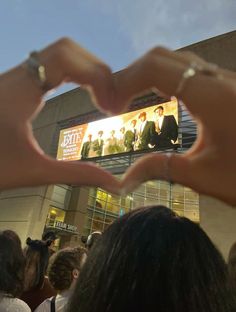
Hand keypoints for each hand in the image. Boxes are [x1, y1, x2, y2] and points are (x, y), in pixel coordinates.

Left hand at [0, 38, 123, 192]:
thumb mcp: (33, 172)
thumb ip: (77, 174)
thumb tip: (115, 183)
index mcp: (19, 92)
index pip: (65, 59)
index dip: (96, 76)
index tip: (109, 107)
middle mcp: (16, 77)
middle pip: (66, 50)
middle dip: (96, 71)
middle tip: (110, 102)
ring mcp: (15, 78)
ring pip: (59, 54)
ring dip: (86, 71)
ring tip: (101, 98)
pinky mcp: (16, 84)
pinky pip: (50, 65)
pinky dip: (74, 74)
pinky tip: (83, 94)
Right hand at [116, 47, 235, 204]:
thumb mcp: (203, 177)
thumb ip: (160, 169)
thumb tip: (122, 180)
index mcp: (212, 98)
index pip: (156, 68)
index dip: (125, 81)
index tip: (111, 107)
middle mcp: (218, 80)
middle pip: (163, 56)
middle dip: (131, 75)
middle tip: (114, 103)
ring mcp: (224, 80)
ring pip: (176, 60)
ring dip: (146, 75)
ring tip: (128, 99)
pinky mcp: (226, 87)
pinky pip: (189, 69)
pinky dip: (163, 78)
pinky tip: (157, 97)